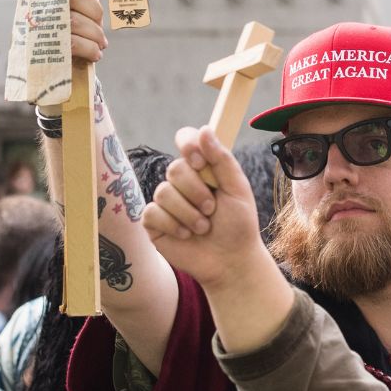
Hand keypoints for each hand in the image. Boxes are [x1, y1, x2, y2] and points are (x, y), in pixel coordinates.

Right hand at [141, 125, 270, 289]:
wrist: (230, 260)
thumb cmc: (238, 224)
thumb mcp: (237, 189)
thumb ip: (221, 159)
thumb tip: (203, 130)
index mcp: (202, 168)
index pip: (186, 139)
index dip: (188, 145)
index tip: (200, 161)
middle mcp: (181, 181)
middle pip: (174, 169)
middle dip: (197, 192)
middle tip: (212, 209)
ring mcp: (166, 201)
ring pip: (163, 192)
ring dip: (189, 213)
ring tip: (204, 227)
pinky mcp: (154, 222)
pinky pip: (152, 213)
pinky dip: (173, 225)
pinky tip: (186, 235)